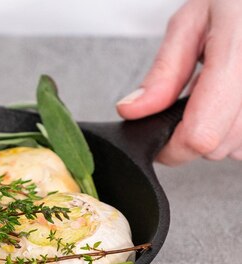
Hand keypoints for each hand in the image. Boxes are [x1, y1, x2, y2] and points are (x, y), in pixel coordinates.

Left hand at [116, 0, 241, 164]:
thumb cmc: (233, 3)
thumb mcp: (190, 24)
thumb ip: (163, 72)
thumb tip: (133, 110)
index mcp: (237, 56)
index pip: (200, 134)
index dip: (170, 146)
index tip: (155, 136)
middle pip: (216, 146)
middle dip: (188, 135)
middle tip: (184, 102)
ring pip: (235, 148)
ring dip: (214, 132)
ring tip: (211, 94)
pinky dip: (233, 129)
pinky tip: (228, 101)